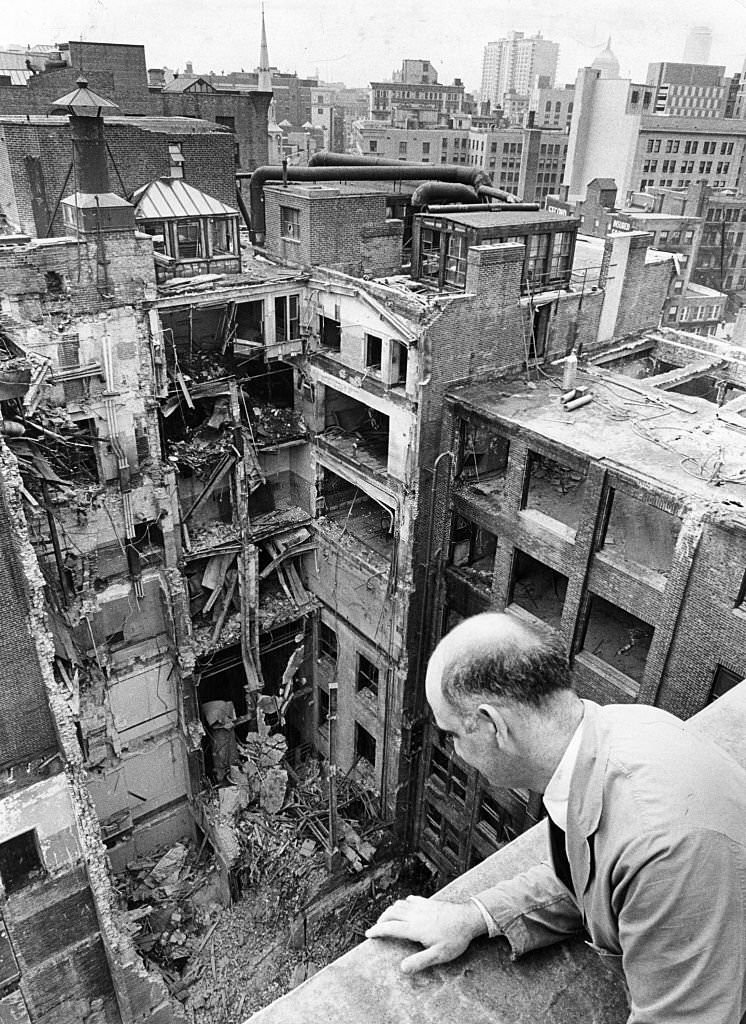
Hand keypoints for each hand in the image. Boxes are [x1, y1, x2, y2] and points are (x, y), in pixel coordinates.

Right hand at [365, 895, 485, 973]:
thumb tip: (402, 969)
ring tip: (388, 919)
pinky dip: (403, 903)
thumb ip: (420, 962)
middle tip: (376, 928)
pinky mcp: (429, 902)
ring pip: (399, 904)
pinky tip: (405, 907)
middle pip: (391, 913)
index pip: (390, 927)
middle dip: (381, 919)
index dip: (377, 930)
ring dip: (390, 911)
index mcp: (415, 928)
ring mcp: (422, 906)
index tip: (369, 934)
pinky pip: (411, 899)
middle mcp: (415, 914)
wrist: (469, 918)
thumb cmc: (455, 939)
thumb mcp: (439, 955)